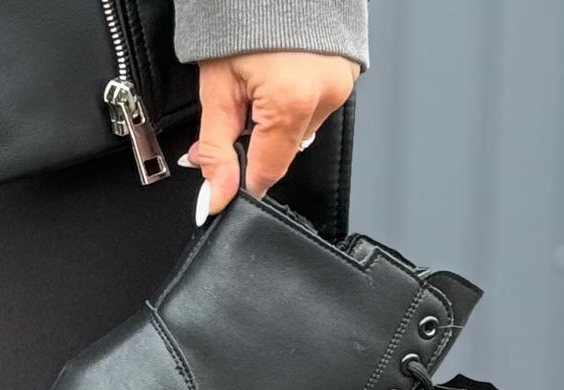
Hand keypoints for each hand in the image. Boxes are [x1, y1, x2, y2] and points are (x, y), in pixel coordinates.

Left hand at [183, 52, 358, 219]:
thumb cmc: (243, 17)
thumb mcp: (217, 88)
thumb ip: (215, 149)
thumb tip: (215, 197)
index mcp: (292, 102)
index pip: (267, 172)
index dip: (242, 180)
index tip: (224, 180)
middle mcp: (325, 94)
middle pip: (284, 150)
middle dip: (257, 140)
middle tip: (237, 108)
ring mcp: (341, 83)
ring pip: (300, 129)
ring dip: (277, 119)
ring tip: (262, 81)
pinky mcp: (347, 72)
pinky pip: (317, 105)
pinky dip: (295, 100)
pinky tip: (282, 74)